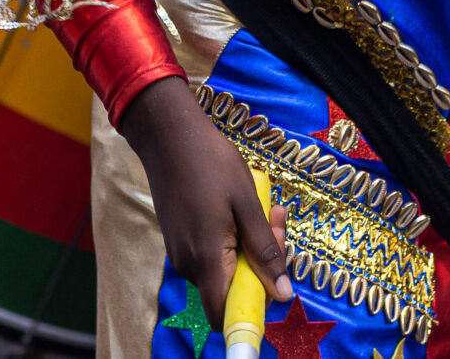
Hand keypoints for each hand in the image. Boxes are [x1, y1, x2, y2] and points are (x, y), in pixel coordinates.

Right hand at [117, 77, 292, 328]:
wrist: (167, 134)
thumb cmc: (210, 162)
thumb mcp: (247, 202)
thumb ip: (265, 250)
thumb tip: (282, 294)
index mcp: (207, 259)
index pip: (225, 315)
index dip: (253, 309)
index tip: (275, 280)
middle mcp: (189, 265)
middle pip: (231, 289)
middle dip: (262, 264)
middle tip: (278, 220)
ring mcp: (180, 253)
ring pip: (224, 269)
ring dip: (250, 247)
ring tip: (265, 208)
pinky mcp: (179, 240)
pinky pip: (212, 254)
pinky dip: (233, 239)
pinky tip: (243, 207)